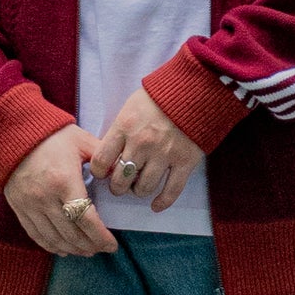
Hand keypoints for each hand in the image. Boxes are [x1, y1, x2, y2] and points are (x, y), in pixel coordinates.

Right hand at [3, 123, 117, 255]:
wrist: (13, 133)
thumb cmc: (52, 136)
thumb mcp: (81, 141)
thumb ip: (103, 159)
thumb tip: (123, 173)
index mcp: (64, 181)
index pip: (86, 219)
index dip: (101, 236)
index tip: (112, 245)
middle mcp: (46, 198)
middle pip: (71, 233)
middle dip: (90, 245)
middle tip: (102, 248)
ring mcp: (30, 205)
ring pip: (54, 238)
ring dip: (73, 248)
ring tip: (87, 250)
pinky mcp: (19, 208)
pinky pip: (36, 235)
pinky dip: (52, 246)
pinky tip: (64, 249)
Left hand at [90, 87, 203, 214]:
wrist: (195, 89)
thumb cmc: (159, 97)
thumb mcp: (131, 106)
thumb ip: (119, 130)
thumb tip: (109, 155)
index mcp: (124, 127)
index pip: (101, 161)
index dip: (99, 172)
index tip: (104, 173)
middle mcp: (141, 143)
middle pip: (120, 180)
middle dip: (118, 187)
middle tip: (121, 184)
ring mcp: (164, 154)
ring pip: (143, 188)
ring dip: (138, 191)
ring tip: (139, 187)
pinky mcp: (185, 161)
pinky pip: (171, 191)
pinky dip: (162, 202)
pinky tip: (156, 205)